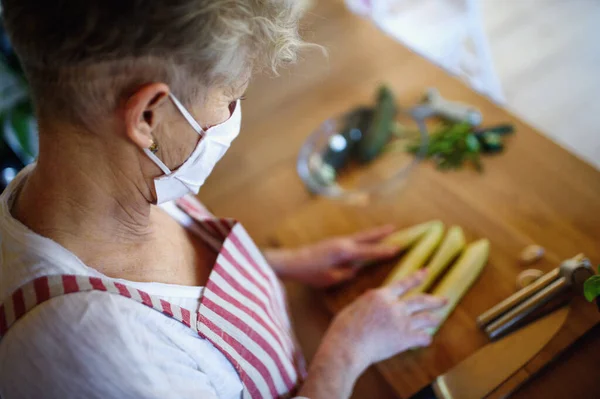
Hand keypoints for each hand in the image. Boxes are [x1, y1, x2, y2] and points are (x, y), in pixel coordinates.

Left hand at [265, 225, 399, 287]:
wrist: (291, 261)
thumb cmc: (309, 273)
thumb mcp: (330, 278)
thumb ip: (345, 273)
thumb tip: (355, 269)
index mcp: (344, 252)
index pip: (368, 251)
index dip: (383, 251)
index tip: (398, 248)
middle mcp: (343, 243)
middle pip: (367, 236)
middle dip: (382, 233)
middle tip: (397, 228)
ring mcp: (338, 240)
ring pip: (361, 236)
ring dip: (374, 233)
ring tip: (387, 230)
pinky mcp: (333, 242)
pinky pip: (354, 239)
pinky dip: (364, 237)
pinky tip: (368, 240)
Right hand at [326, 270, 446, 372]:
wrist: (348, 345)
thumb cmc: (344, 328)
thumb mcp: (354, 307)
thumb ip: (366, 300)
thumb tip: (371, 294)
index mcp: (381, 295)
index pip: (404, 283)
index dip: (417, 277)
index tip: (427, 272)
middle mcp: (395, 306)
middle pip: (420, 300)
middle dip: (434, 300)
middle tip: (445, 299)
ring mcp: (401, 322)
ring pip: (424, 318)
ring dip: (433, 318)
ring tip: (439, 318)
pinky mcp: (404, 339)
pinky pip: (422, 337)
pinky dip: (426, 338)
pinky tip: (428, 339)